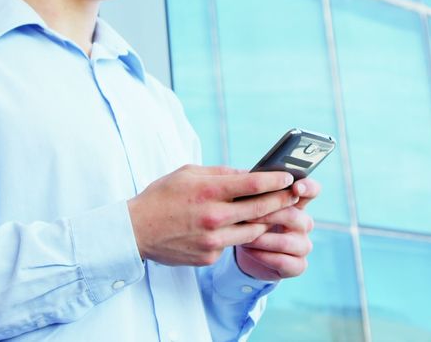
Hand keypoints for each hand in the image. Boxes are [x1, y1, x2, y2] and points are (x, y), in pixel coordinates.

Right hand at [127, 165, 300, 266]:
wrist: (136, 231)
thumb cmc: (162, 196)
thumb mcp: (188, 173)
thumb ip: (220, 173)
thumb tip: (248, 174)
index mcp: (208, 191)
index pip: (253, 184)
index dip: (275, 180)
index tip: (289, 177)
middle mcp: (214, 217)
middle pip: (260, 208)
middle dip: (281, 200)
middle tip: (294, 195)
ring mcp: (213, 240)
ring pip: (253, 231)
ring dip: (265, 220)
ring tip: (273, 211)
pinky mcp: (210, 257)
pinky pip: (233, 244)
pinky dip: (237, 234)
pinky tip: (237, 227)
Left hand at [235, 178, 320, 280]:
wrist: (249, 253)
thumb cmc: (252, 222)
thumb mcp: (253, 205)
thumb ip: (257, 193)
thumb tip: (248, 179)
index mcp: (297, 203)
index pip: (312, 190)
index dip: (308, 188)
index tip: (296, 187)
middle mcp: (304, 223)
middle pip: (293, 216)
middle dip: (267, 216)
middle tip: (246, 216)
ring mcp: (303, 245)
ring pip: (286, 242)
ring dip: (262, 239)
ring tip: (243, 238)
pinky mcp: (298, 265)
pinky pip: (283, 261)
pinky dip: (263, 257)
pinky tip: (249, 252)